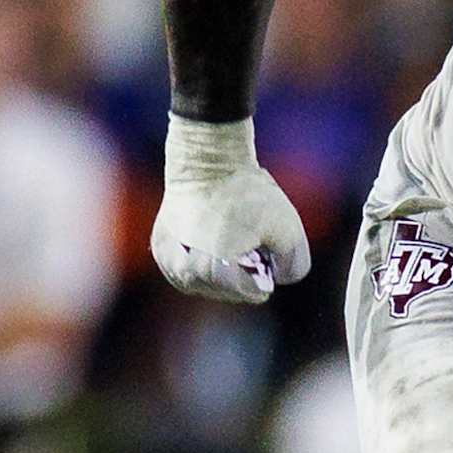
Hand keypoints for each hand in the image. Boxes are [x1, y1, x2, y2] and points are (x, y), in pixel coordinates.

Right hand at [150, 115, 309, 304]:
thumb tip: (277, 278)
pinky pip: (186, 272)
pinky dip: (204, 265)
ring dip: (222, 273)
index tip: (266, 251)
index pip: (250, 293)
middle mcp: (184, 272)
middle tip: (251, 246)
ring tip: (231, 243)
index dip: (266, 275)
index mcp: (213, 269)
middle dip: (243, 274)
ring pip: (204, 285)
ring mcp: (168, 263)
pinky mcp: (160, 250)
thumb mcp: (288, 228)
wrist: (207, 159)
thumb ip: (292, 265)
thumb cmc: (246, 192)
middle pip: (226, 292)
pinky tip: (214, 245)